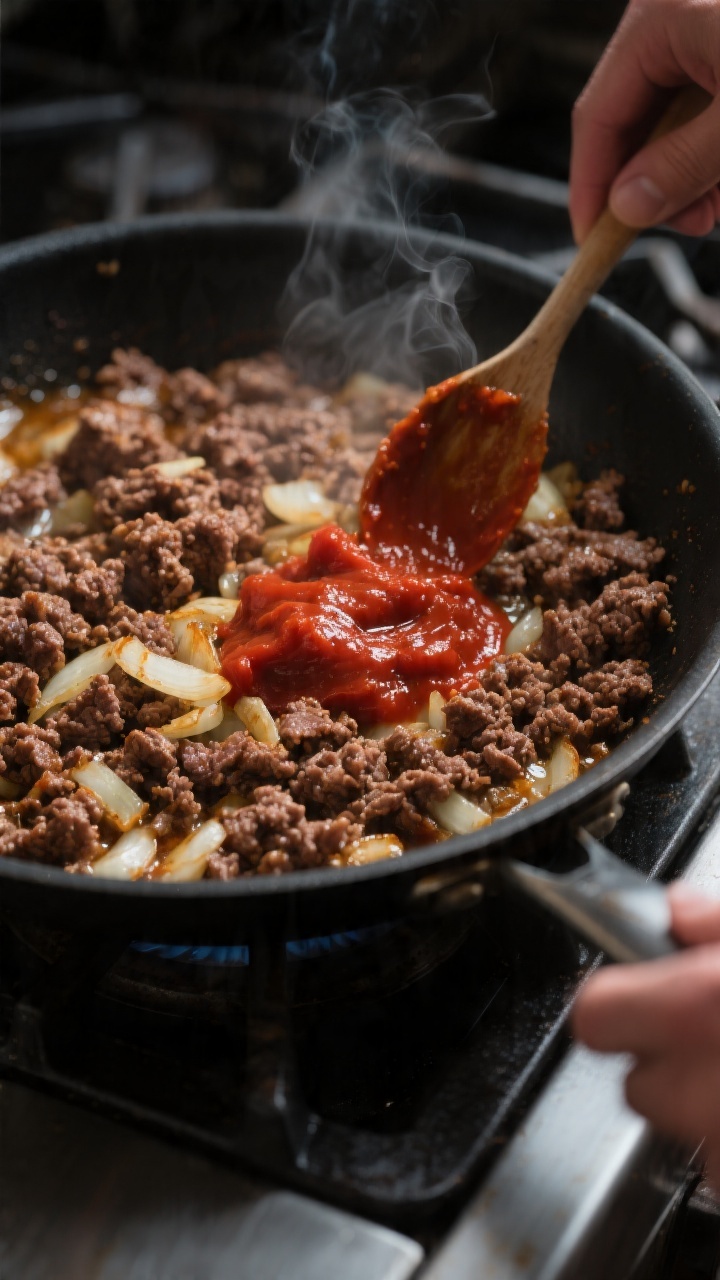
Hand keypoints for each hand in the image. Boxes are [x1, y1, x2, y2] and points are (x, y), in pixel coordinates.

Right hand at [570, 0, 719, 241]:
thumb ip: (684, 162)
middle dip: (658, 183)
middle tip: (690, 222)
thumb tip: (628, 206)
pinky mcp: (718, 50)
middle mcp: (669, 24)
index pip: (596, 117)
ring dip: (691, 172)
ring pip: (671, 124)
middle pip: (633, 124)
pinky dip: (710, 148)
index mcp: (655, 22)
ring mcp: (698, 34)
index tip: (592, 240)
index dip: (590, 187)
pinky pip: (701, 109)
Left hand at [572, 884, 719, 1186]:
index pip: (593, 1014)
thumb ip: (715, 921)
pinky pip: (718, 1170)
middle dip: (675, 1064)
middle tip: (718, 1035)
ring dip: (711, 1108)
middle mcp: (701, 1091)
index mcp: (699, 1009)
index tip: (641, 997)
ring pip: (685, 1131)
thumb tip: (676, 909)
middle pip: (640, 1083)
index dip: (617, 1004)